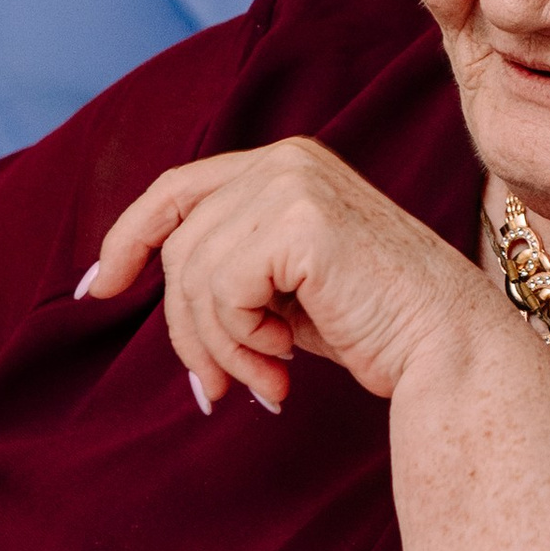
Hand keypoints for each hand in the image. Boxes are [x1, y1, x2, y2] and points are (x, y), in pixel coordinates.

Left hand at [79, 140, 498, 414]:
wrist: (450, 352)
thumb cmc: (375, 329)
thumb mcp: (284, 287)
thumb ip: (228, 267)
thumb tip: (133, 287)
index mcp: (284, 164)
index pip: (176, 190)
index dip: (128, 237)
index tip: (100, 288)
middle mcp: (285, 159)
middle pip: (178, 244)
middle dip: (186, 329)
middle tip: (217, 391)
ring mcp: (292, 183)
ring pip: (191, 274)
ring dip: (217, 348)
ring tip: (263, 381)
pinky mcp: (300, 221)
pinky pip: (219, 290)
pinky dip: (238, 342)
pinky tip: (283, 364)